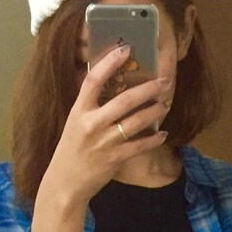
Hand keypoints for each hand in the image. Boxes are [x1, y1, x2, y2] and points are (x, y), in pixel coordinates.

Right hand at [41, 43, 172, 205]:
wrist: (65, 182)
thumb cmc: (72, 150)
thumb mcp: (75, 123)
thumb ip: (91, 106)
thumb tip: (112, 86)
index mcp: (79, 111)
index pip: (94, 80)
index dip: (109, 63)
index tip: (125, 49)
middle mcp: (91, 124)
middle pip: (124, 100)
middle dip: (147, 89)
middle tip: (163, 82)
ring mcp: (104, 142)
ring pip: (135, 122)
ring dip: (154, 111)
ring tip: (165, 104)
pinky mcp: (114, 158)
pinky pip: (139, 146)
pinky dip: (153, 139)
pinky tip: (163, 133)